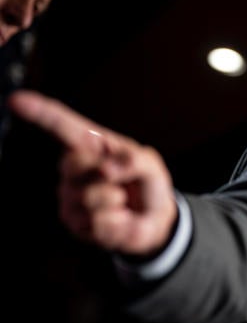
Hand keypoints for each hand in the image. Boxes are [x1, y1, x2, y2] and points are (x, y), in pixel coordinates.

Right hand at [8, 90, 177, 256]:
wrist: (152, 218)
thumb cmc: (147, 183)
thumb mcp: (150, 164)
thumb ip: (135, 160)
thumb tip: (106, 170)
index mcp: (91, 144)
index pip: (62, 125)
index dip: (39, 113)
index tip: (17, 101)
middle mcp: (74, 166)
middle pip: (74, 163)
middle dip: (106, 173)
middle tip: (122, 179)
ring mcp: (70, 194)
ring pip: (88, 197)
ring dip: (115, 199)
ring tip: (121, 199)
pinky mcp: (73, 221)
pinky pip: (95, 221)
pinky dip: (116, 221)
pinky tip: (118, 216)